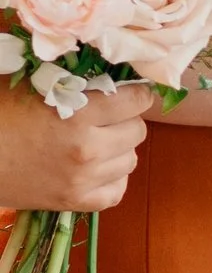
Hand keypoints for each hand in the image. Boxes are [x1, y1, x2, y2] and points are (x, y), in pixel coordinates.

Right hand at [0, 78, 150, 212]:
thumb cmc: (0, 114)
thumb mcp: (36, 85)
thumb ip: (76, 79)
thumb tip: (113, 70)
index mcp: (79, 114)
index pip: (137, 101)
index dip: (136, 93)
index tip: (129, 92)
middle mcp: (88, 149)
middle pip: (138, 131)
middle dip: (125, 120)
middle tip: (105, 118)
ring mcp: (83, 180)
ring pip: (131, 160)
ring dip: (118, 149)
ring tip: (96, 142)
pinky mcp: (74, 203)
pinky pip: (116, 191)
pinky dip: (111, 179)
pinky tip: (94, 169)